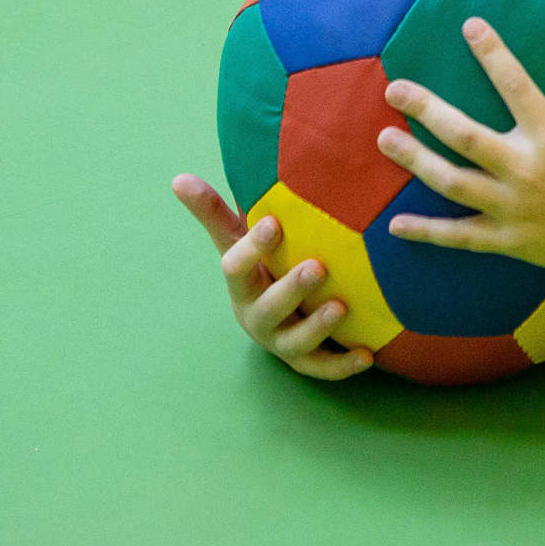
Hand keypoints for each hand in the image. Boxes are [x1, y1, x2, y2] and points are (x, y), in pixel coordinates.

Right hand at [172, 175, 375, 379]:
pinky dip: (342, 365)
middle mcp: (256, 315)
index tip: (273, 223)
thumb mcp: (236, 240)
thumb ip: (213, 212)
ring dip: (318, 327)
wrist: (269, 318)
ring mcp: (281, 340)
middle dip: (291, 289)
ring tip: (341, 307)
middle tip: (317, 267)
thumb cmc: (257, 267)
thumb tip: (178, 178)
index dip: (253, 248)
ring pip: (295, 341)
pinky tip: (366, 355)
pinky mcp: (304, 360)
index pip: (236, 268)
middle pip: (268, 307)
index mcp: (241, 284)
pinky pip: (322, 368)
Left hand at [379, 23, 544, 285]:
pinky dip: (427, 232)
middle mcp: (527, 172)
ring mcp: (513, 209)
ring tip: (386, 138)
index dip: (493, 54)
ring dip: (417, 160)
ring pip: (453, 183)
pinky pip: (460, 236)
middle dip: (428, 110)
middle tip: (395, 89)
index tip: (469, 26)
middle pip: (466, 137)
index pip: (517, 87)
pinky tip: (394, 224)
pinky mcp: (509, 240)